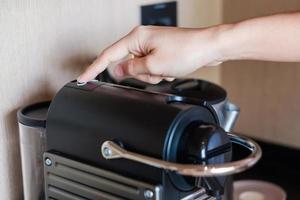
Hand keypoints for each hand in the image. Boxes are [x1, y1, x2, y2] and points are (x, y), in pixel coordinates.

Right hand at [77, 25, 224, 83]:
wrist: (208, 48)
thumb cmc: (186, 50)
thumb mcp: (154, 65)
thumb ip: (131, 69)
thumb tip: (117, 71)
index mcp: (136, 38)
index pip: (108, 55)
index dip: (94, 68)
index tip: (83, 78)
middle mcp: (142, 38)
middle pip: (128, 65)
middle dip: (142, 74)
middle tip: (157, 71)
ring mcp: (152, 45)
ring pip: (141, 69)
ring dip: (153, 74)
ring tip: (167, 68)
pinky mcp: (160, 51)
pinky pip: (152, 67)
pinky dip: (161, 72)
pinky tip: (172, 67)